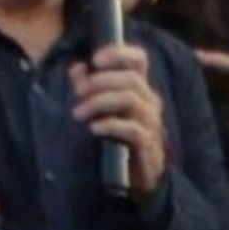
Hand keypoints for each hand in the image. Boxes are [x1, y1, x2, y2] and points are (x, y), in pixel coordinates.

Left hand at [71, 45, 167, 200]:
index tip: (96, 59)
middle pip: (131, 78)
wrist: (137, 176)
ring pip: (130, 99)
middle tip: (78, 93)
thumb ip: (89, 87)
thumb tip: (77, 68)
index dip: (120, 53)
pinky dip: (110, 125)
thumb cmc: (118, 137)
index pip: (139, 59)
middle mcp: (150, 101)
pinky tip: (93, 128)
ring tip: (79, 113)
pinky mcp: (147, 143)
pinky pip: (132, 128)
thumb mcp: (102, 109)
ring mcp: (151, 122)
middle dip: (100, 81)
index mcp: (140, 88)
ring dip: (100, 102)